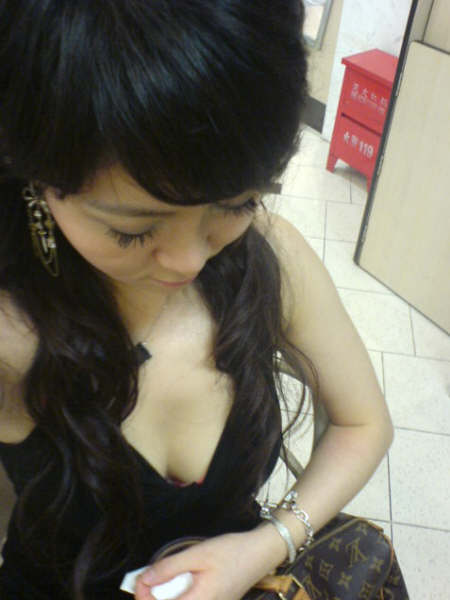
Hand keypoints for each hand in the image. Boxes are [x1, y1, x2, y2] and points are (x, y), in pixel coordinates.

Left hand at [134, 527, 285, 599]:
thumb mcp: (198, 553)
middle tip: (146, 580)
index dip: (145, 599)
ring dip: (165, 597)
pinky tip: (176, 581)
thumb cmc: (232, 552)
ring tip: (159, 580)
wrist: (261, 553)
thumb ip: (170, 568)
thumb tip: (145, 579)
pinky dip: (178, 596)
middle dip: (153, 598)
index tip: (139, 581)